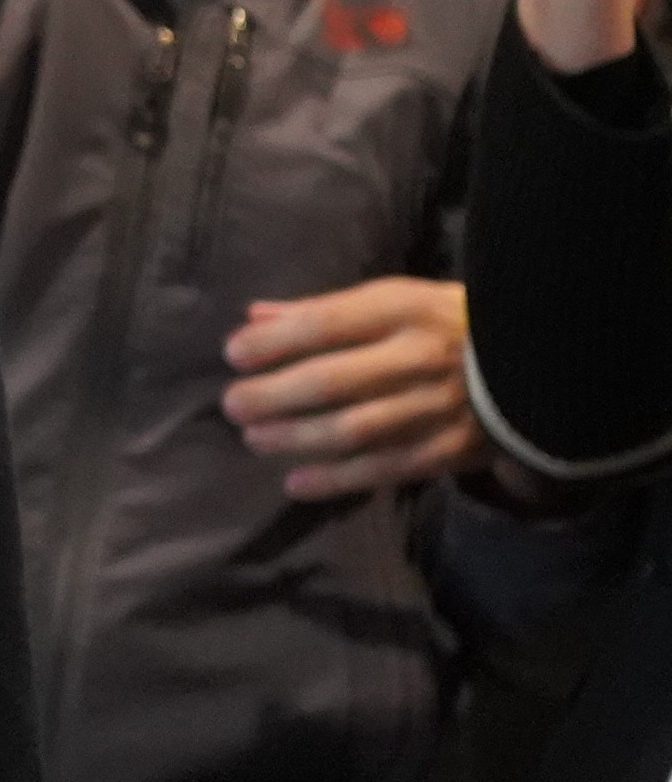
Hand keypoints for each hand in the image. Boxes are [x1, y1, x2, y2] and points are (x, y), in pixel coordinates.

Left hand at [221, 278, 474, 499]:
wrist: (547, 361)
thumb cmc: (453, 322)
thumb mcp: (397, 298)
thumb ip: (327, 310)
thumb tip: (256, 317)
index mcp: (405, 310)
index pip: (326, 325)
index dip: (274, 342)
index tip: (233, 354)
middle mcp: (419, 358)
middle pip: (332, 381)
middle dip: (273, 395)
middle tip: (233, 404)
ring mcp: (437, 407)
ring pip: (354, 429)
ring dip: (296, 437)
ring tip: (253, 438)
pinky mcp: (452, 449)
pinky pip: (386, 468)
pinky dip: (337, 479)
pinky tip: (295, 483)